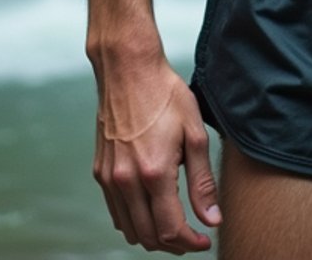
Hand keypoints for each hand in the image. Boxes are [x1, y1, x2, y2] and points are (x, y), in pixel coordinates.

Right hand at [93, 59, 221, 252]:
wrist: (128, 69)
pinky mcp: (100, 172)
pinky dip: (134, 220)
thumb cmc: (165, 95)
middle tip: (191, 238)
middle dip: (172, 245)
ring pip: (129, 229)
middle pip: (148, 237)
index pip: (170, 230)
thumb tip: (211, 219)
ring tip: (174, 225)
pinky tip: (150, 209)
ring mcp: (109, 178)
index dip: (189, 244)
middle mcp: (126, 181)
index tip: (203, 242)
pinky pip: (116, 212)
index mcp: (154, 173)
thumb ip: (202, 182)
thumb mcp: (194, 133)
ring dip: (152, 236)